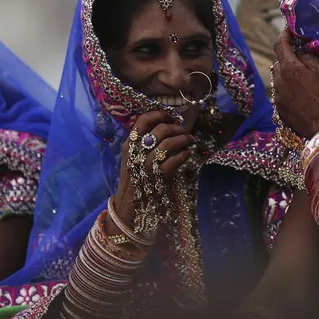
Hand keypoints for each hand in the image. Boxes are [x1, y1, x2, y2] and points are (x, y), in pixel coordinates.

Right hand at [110, 111, 195, 230]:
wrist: (128, 204)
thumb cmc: (134, 178)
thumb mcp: (131, 156)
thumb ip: (142, 142)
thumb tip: (166, 127)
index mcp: (129, 144)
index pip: (143, 120)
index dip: (160, 114)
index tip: (171, 117)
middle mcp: (136, 152)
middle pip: (160, 130)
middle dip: (177, 128)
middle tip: (185, 131)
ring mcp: (145, 165)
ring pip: (168, 144)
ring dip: (183, 140)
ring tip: (190, 140)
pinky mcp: (156, 177)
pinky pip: (173, 161)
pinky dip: (183, 155)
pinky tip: (187, 155)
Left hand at [272, 30, 318, 138]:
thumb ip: (308, 57)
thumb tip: (299, 52)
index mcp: (289, 68)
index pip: (280, 45)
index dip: (284, 35)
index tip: (289, 30)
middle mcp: (278, 81)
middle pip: (278, 62)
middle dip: (287, 56)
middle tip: (300, 55)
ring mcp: (277, 96)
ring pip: (279, 78)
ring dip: (287, 73)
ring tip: (302, 76)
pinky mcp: (280, 109)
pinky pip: (281, 92)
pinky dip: (288, 87)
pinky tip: (301, 92)